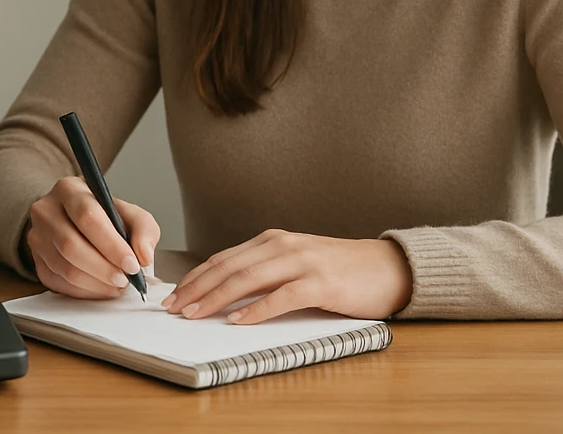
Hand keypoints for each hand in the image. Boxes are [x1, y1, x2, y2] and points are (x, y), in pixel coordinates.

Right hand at [23, 176, 159, 298]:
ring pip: (64, 267)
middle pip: (71, 244)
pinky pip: (58, 282)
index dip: (111, 244)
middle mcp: (46, 210)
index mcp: (69, 189)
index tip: (132, 264)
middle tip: (125, 279)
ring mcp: (37, 237)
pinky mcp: (36, 261)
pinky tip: (101, 288)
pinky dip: (84, 291)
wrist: (78, 224)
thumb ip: (143, 230)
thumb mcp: (130, 214)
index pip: (87, 216)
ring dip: (95, 283)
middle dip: (103, 268)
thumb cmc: (105, 218)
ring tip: (117, 285)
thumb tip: (143, 256)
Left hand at [162, 229, 412, 322]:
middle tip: (174, 307)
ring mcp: (302, 262)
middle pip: (229, 267)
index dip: (196, 277)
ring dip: (216, 298)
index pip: (224, 259)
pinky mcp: (321, 283)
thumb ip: (266, 271)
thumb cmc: (340, 270)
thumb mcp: (296, 263)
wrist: (388, 267)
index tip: (174, 295)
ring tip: (195, 314)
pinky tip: (238, 321)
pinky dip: (257, 310)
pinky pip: (281, 297)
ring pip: (248, 279)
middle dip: (196, 288)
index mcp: (273, 240)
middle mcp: (283, 246)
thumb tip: (226, 294)